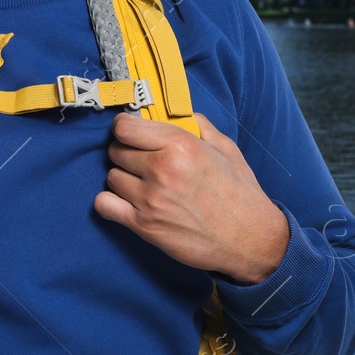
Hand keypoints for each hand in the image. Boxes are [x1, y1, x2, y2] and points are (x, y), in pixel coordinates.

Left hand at [94, 112, 289, 284]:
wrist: (250, 240)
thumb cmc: (240, 195)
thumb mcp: (227, 150)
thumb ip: (200, 127)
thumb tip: (182, 114)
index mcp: (180, 145)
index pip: (124, 127)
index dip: (124, 128)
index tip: (130, 133)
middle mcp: (162, 169)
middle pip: (116, 151)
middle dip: (126, 153)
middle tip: (142, 161)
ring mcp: (150, 199)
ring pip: (111, 177)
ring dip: (123, 179)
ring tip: (143, 184)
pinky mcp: (144, 225)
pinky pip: (104, 205)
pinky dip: (110, 202)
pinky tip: (126, 202)